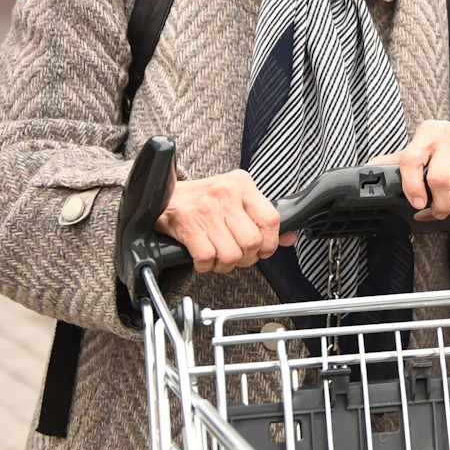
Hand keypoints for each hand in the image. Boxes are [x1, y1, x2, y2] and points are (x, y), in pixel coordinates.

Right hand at [156, 170, 293, 273]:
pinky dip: (207, 266)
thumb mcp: (235, 199)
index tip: (263, 250)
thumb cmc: (201, 200)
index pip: (270, 219)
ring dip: (226, 264)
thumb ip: (261, 217)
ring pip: (231, 253)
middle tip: (238, 256)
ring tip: (220, 258)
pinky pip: (208, 257)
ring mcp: (205, 207)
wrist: (160, 195)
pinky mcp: (186, 222)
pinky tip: (204, 258)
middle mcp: (225, 192)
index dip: (270, 243)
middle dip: (247, 258)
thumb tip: (289, 238)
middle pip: (252, 241)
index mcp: (242, 184)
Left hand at [372, 119, 449, 220]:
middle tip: (441, 212)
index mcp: (428, 133)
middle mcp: (449, 133)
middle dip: (440, 205)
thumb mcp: (427, 148)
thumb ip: (401, 160)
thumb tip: (371, 168)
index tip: (418, 204)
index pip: (411, 160)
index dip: (411, 187)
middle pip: (438, 179)